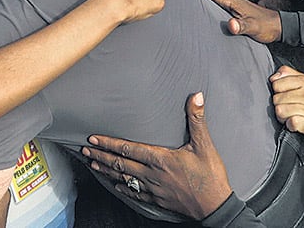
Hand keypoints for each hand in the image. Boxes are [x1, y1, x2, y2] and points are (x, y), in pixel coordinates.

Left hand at [82, 92, 232, 220]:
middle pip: (120, 164)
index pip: (128, 149)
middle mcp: (153, 174)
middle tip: (86, 150)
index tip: (93, 138)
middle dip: (101, 155)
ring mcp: (154, 189)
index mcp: (161, 159)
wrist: (216, 207)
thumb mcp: (205, 145)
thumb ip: (197, 120)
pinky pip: (135, 193)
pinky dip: (123, 187)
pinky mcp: (158, 200)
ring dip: (107, 170)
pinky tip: (116, 184)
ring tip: (93, 163)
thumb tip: (196, 96)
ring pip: (124, 178)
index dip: (109, 143)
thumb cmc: (211, 176)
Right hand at [200, 0, 281, 42]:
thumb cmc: (266, 25)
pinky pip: (210, 6)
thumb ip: (242, 25)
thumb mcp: (254, 27)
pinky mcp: (228, 10)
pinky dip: (201, 7)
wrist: (277, 27)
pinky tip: (195, 13)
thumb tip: (230, 24)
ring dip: (194, 0)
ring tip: (178, 3)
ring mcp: (227, 4)